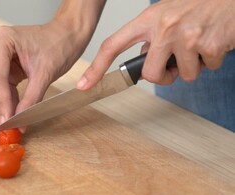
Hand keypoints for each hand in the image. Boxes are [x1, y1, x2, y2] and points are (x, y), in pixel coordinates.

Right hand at [0, 0, 105, 128]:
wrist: (68, 34)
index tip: (7, 122)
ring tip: (6, 123)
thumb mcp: (45, 74)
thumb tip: (19, 120)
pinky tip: (11, 114)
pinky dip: (4, 100)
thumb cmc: (59, 45)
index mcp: (2, 40)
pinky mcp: (1, 62)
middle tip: (0, 126)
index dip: (0, 102)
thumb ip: (31, 98)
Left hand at [77, 0, 234, 89]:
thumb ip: (150, 34)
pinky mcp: (209, 45)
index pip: (113, 45)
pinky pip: (205, 69)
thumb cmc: (197, 4)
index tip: (85, 85)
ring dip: (192, 66)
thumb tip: (144, 58)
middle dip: (163, 76)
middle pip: (149, 74)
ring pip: (183, 75)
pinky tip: (212, 41)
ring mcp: (187, 37)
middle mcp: (164, 27)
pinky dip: (210, 60)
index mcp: (148, 19)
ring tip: (199, 43)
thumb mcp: (166, 13)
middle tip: (174, 64)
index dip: (96, 67)